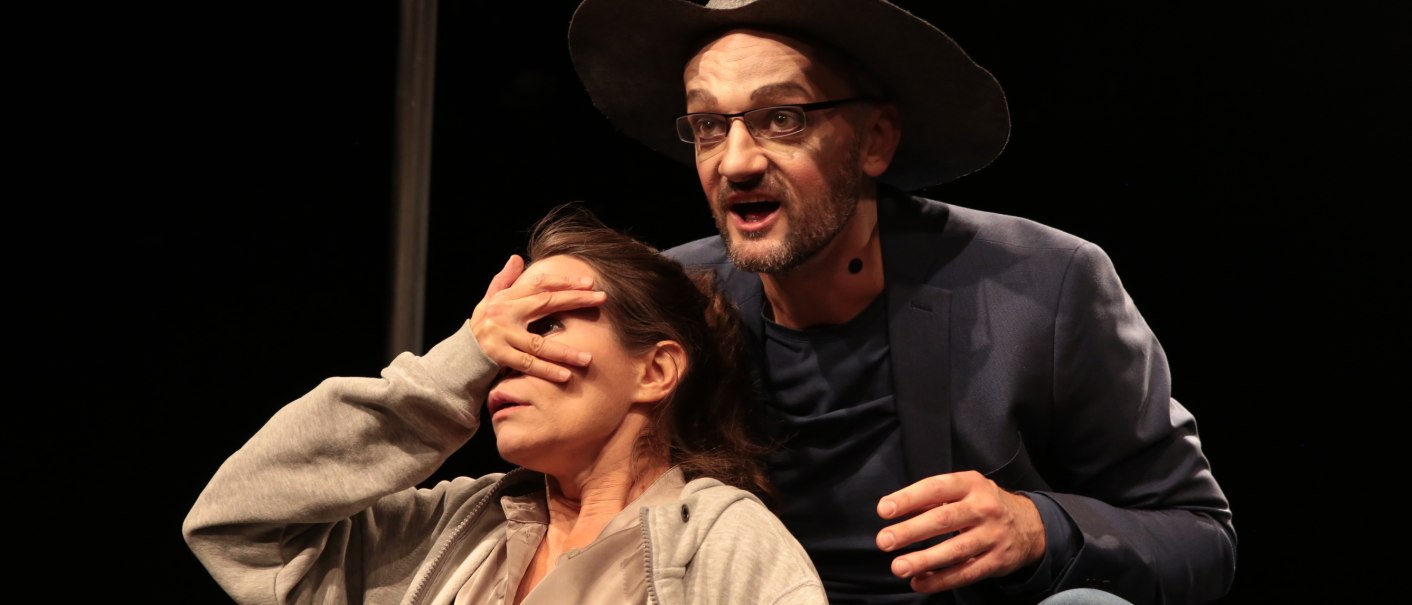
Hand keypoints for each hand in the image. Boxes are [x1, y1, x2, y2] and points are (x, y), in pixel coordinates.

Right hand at [470, 254, 606, 381]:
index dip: (565, 282)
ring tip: (587, 357)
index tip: (589, 284)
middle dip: (576, 300)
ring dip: (565, 351)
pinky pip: (528, 364)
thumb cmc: (481, 327)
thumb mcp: (488, 301)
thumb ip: (504, 281)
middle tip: (602, 300)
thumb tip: (516, 258)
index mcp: (506, 298)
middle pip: (545, 303)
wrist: (460, 356)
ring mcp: (502, 336)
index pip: (540, 284)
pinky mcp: (499, 356)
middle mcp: (504, 313)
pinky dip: (547, 370)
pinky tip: (566, 375)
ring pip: (539, 343)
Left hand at [875, 470, 1045, 592]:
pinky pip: (966, 573)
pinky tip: (920, 582)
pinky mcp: (997, 561)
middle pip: (943, 520)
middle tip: (885, 540)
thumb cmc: (983, 504)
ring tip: (899, 567)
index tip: (884, 510)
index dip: (908, 499)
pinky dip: (941, 581)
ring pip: (955, 550)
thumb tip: (894, 509)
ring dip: (924, 561)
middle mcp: (983, 508)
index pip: (935, 489)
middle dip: (911, 531)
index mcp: (970, 484)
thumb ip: (933, 498)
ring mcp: (992, 535)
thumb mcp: (965, 490)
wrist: (1030, 525)